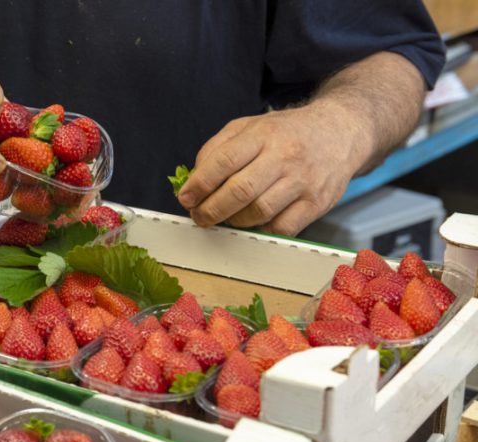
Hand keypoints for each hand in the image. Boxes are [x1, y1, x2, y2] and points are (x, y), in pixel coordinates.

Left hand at [177, 103, 369, 235]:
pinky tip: (253, 223)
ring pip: (259, 211)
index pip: (224, 161)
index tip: (185, 198)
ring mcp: (303, 181)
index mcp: (262, 134)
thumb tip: (194, 180)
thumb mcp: (249, 126)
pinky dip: (261, 230)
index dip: (199, 184)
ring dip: (234, 221)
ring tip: (225, 218)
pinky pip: (282, 227)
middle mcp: (284, 156)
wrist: (340, 131)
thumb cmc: (286, 132)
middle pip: (240, 191)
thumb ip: (217, 149)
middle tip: (199, 217)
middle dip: (211, 210)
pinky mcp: (317, 202)